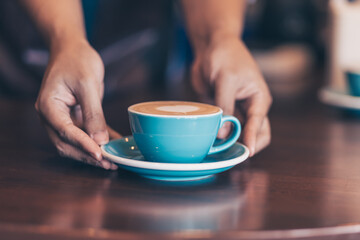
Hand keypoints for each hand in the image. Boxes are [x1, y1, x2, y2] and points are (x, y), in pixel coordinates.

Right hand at [35, 39, 118, 169]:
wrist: (72, 49)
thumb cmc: (77, 60)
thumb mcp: (87, 84)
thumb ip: (93, 113)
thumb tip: (100, 140)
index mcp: (49, 107)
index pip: (66, 132)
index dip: (83, 145)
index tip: (100, 155)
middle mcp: (52, 116)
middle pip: (67, 144)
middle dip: (88, 155)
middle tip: (109, 164)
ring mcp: (62, 118)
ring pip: (75, 143)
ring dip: (93, 153)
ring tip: (112, 161)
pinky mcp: (74, 117)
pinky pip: (86, 134)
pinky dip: (98, 140)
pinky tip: (114, 145)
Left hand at [191, 37, 271, 155]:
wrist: (211, 46)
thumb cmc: (225, 56)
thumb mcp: (226, 80)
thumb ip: (225, 106)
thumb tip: (223, 134)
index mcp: (259, 98)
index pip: (259, 123)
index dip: (253, 139)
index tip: (248, 152)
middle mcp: (250, 107)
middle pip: (255, 133)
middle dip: (246, 145)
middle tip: (233, 156)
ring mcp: (237, 109)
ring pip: (239, 133)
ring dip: (231, 142)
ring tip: (221, 152)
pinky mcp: (223, 110)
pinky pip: (224, 127)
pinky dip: (220, 135)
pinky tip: (212, 141)